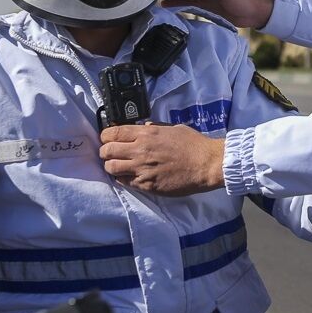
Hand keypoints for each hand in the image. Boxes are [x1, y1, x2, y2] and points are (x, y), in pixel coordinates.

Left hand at [99, 123, 225, 195]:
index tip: (107, 139)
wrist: (206, 165)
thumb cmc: (194, 145)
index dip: (105, 136)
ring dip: (111, 166)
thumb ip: (155, 128)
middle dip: (105, 152)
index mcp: (147, 133)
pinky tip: (129, 176)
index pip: (113, 133)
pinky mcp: (147, 185)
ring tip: (118, 166)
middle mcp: (140, 150)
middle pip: (107, 151)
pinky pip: (124, 182)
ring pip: (111, 168)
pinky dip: (122, 178)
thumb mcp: (173, 128)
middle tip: (110, 154)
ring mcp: (142, 169)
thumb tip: (143, 127)